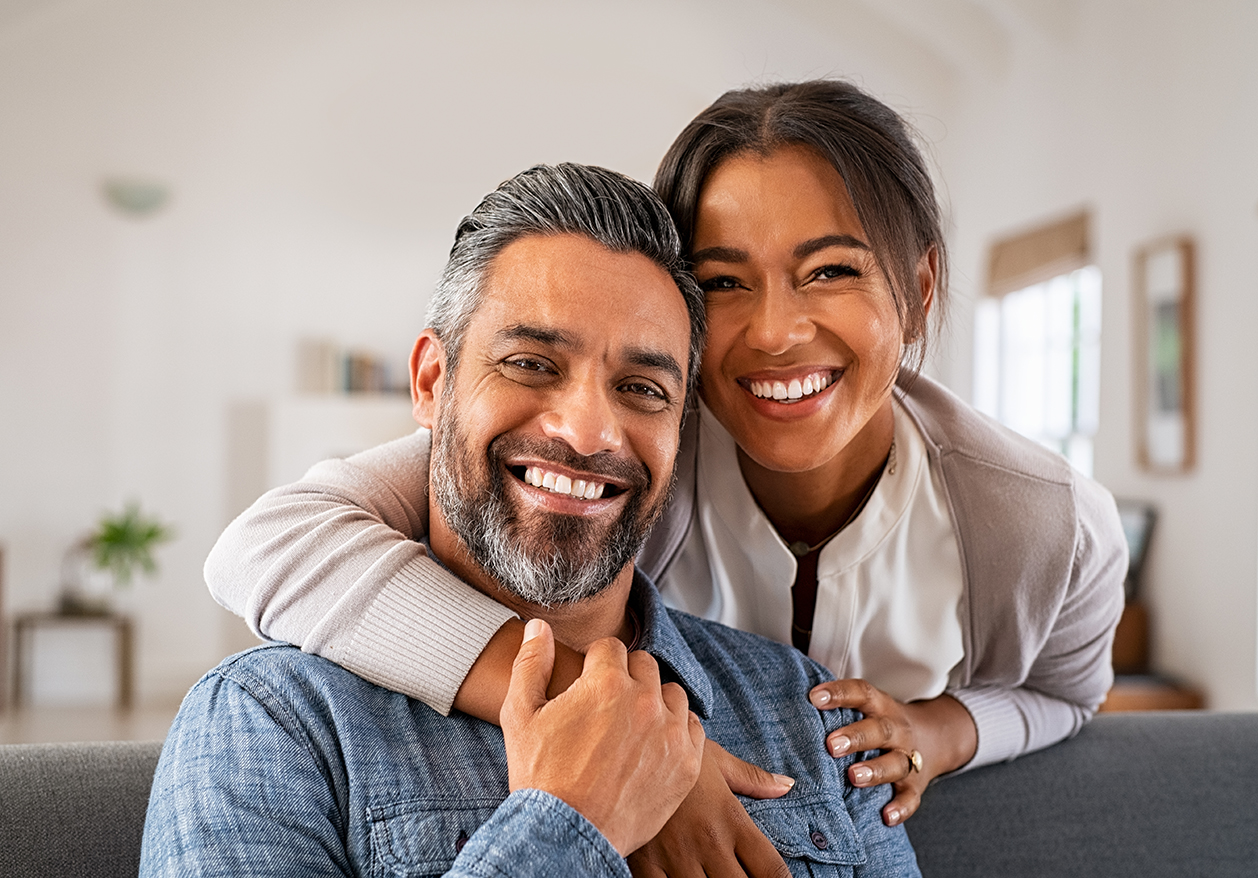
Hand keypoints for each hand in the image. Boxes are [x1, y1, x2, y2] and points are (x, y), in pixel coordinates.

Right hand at [501, 618, 705, 855]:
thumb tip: (538, 627)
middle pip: (644, 665)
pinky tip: (653, 744)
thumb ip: (530, 663)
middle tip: (607, 706)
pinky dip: (676, 730)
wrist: (566, 835)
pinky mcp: (687, 763)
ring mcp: (670, 733)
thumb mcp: (520, 714)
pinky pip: (693, 728)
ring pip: (672, 694)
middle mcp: (644, 701)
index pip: (610, 647)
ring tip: (630, 725)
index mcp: (606, 682)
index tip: (587, 683)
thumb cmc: (540, 776)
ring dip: (654, 701)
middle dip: (625, 677)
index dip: (594, 663)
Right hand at [628, 741, 793, 877]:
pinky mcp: (646, 865)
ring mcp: (677, 857)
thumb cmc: (674, 753)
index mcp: (731, 819)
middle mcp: (709, 842)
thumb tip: (787, 785)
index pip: (771, 868)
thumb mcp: (716, 761)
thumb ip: (753, 779)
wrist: (623, 747)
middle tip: (740, 877)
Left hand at [809, 679, 977, 825]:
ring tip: (853, 777)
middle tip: (831, 745)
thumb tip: (788, 700)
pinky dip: (901, 808)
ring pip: (896, 763)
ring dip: (875, 770)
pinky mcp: (915, 786)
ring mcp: (908, 758)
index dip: (839, 693)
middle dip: (856, 737)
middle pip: (880, 730)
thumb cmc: (880, 723)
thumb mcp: (866, 707)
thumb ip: (837, 706)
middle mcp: (896, 730)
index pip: (862, 693)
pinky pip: (911, 798)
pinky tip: (886, 816)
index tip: (814, 697)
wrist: (934, 739)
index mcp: (880, 707)